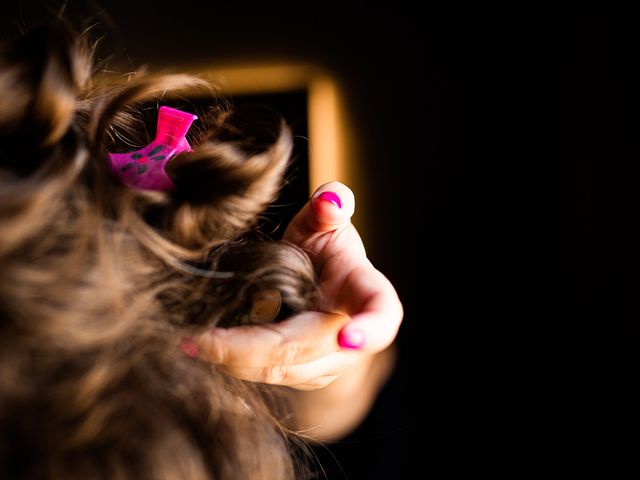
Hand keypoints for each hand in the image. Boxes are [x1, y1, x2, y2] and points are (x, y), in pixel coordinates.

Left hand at [190, 181, 402, 389]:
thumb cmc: (325, 250)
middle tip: (202, 340)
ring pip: (281, 369)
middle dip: (253, 348)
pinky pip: (266, 375)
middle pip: (307, 350)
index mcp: (368, 294)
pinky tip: (203, 347)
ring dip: (235, 360)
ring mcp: (327, 363)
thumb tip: (329, 198)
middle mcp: (351, 339)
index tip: (348, 338)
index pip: (382, 315)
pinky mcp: (300, 375)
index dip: (370, 328)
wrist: (320, 287)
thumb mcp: (327, 222)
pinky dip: (233, 363)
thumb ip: (330, 206)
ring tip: (191, 342)